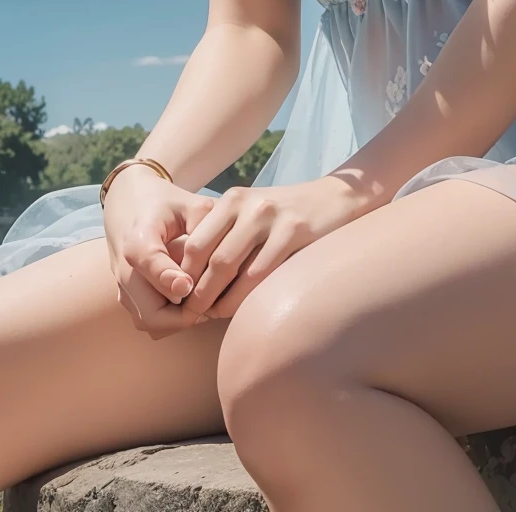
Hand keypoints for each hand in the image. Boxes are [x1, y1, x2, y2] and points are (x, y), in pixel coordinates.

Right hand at [102, 170, 216, 333]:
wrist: (129, 203)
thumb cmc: (165, 204)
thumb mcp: (187, 203)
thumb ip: (205, 222)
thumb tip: (219, 252)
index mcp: (138, 238)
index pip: (149, 263)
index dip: (170, 279)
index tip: (190, 285)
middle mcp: (124, 268)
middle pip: (151, 313)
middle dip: (184, 314)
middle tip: (211, 303)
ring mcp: (122, 287)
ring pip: (149, 323)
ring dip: (178, 320)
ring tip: (203, 303)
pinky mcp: (126, 297)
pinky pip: (147, 321)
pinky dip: (170, 320)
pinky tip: (190, 303)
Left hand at [174, 176, 367, 320]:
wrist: (334, 199)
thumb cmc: (286, 216)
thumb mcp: (252, 213)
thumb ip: (225, 236)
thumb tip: (191, 279)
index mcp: (232, 200)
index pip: (195, 243)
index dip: (184, 275)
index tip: (181, 298)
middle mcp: (247, 206)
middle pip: (210, 258)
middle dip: (197, 293)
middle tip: (191, 315)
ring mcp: (271, 217)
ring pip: (232, 268)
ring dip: (218, 300)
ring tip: (212, 317)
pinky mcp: (294, 231)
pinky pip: (262, 274)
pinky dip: (246, 298)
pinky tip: (242, 311)